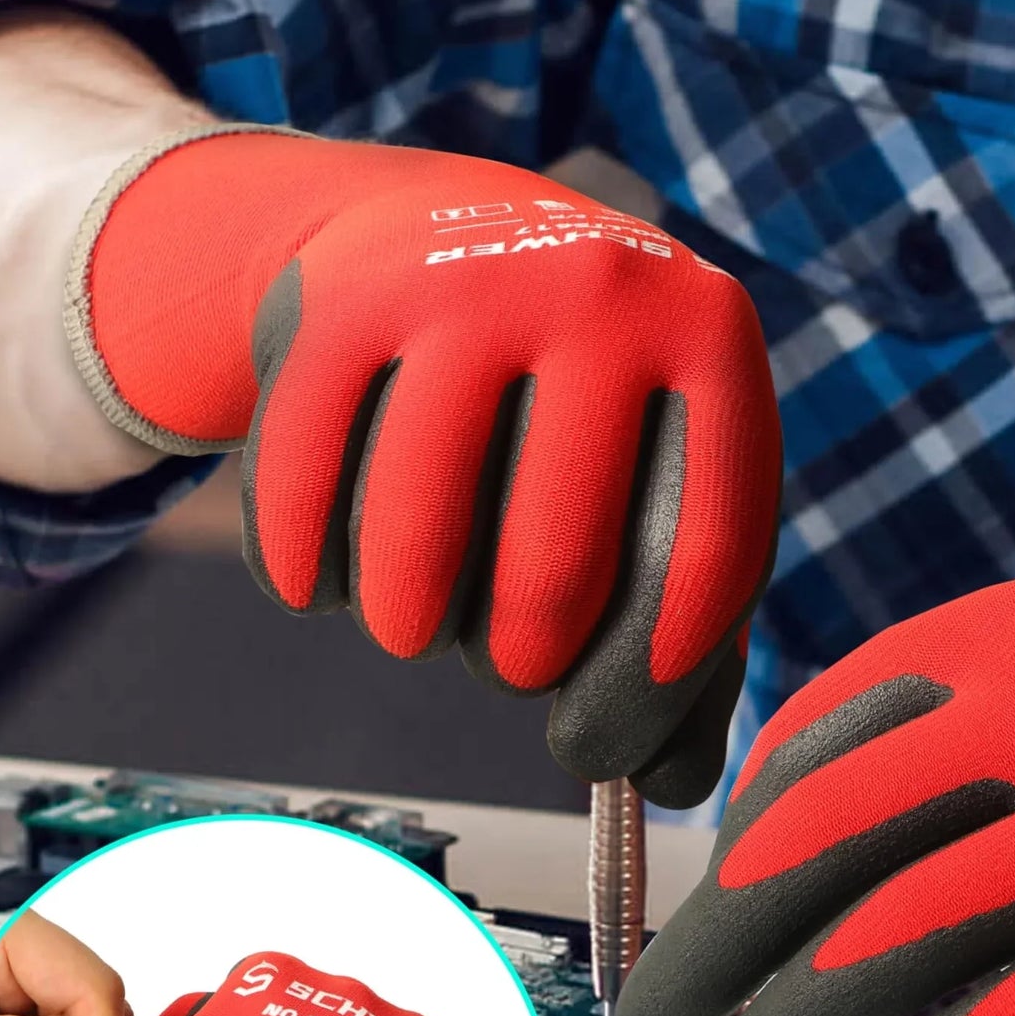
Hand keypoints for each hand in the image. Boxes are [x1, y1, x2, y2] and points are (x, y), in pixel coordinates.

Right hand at [65, 130, 781, 805]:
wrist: (449, 229)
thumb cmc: (582, 403)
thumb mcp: (664, 480)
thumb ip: (687, 633)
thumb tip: (674, 786)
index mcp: (713, 344)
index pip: (701, 555)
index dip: (650, 685)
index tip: (600, 749)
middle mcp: (601, 293)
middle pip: (553, 563)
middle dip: (518, 666)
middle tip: (506, 671)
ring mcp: (463, 283)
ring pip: (414, 537)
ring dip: (408, 627)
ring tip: (416, 625)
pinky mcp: (337, 299)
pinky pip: (302, 493)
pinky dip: (308, 573)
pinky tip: (330, 578)